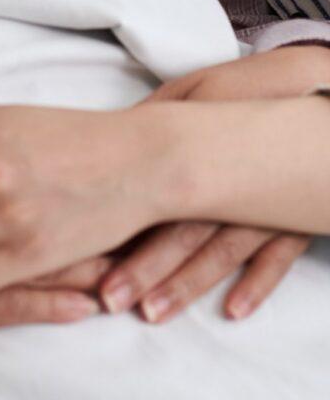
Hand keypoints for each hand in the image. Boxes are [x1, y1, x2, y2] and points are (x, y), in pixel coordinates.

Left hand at [101, 45, 324, 320]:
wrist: (324, 89)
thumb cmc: (254, 87)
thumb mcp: (200, 89)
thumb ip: (159, 114)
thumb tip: (117, 135)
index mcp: (200, 147)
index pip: (156, 198)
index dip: (124, 234)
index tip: (92, 262)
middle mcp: (232, 182)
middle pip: (183, 232)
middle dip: (145, 270)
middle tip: (112, 300)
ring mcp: (268, 204)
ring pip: (223, 252)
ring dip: (187, 285)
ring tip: (155, 312)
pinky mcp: (298, 216)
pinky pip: (278, 256)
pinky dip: (258, 284)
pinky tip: (233, 311)